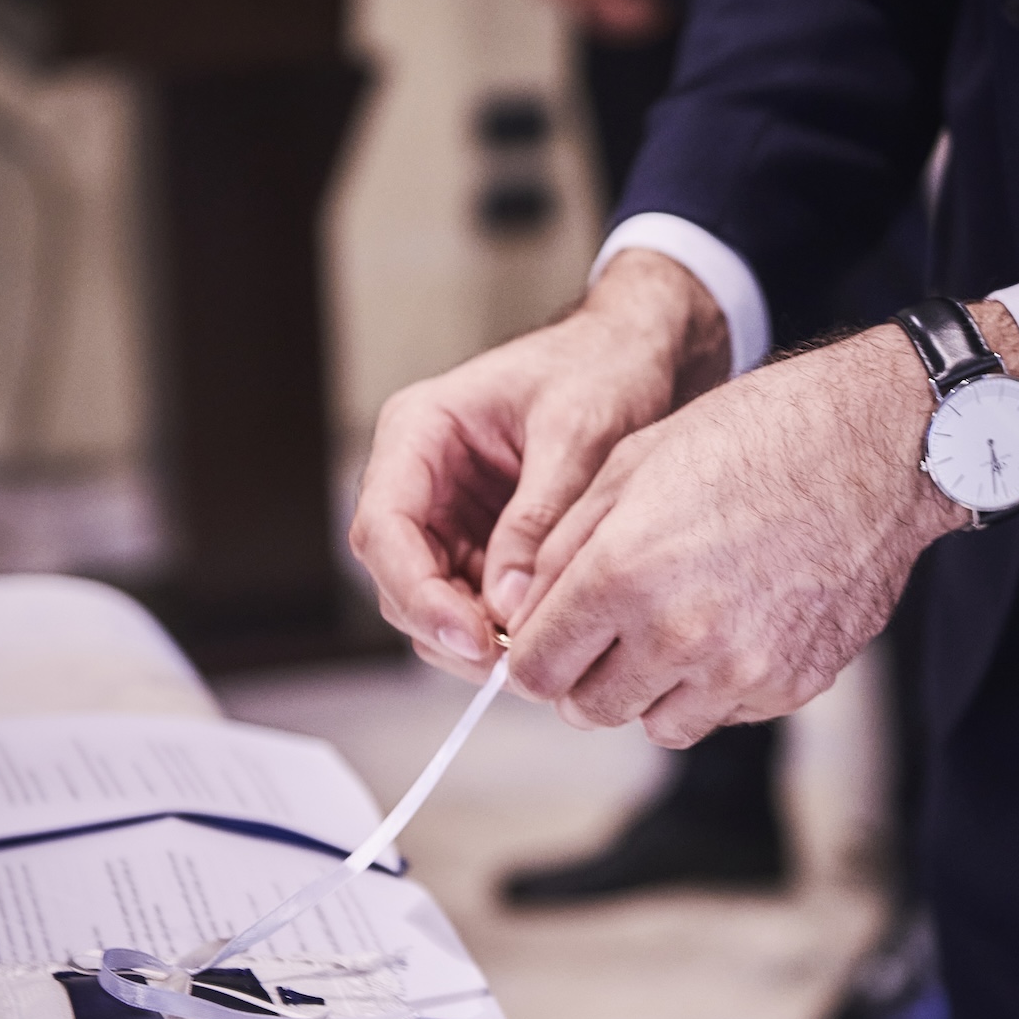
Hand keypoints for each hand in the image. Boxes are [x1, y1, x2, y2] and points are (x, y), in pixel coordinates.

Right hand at [348, 253, 729, 678]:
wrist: (636, 355)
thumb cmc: (601, 368)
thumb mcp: (577, 434)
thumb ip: (539, 517)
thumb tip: (510, 604)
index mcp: (419, 431)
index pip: (383, 528)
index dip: (418, 594)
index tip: (473, 636)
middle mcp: (419, 478)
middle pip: (399, 577)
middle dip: (448, 629)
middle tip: (516, 664)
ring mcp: (447, 515)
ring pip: (431, 603)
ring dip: (475, 640)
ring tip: (539, 658)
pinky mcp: (481, 544)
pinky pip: (473, 603)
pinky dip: (502, 632)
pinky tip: (547, 640)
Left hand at [504, 325, 969, 745]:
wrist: (877, 446)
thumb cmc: (755, 435)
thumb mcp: (630, 463)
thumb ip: (562, 547)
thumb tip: (525, 610)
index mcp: (623, 573)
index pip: (536, 669)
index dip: (531, 656)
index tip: (544, 640)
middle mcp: (679, 634)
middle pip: (589, 709)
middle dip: (584, 676)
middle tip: (605, 633)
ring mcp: (740, 669)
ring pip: (656, 724)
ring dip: (649, 689)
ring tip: (672, 627)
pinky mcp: (792, 685)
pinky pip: (724, 714)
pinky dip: (713, 686)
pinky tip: (731, 624)